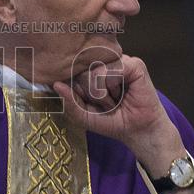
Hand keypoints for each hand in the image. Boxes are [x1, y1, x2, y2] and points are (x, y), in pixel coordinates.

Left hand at [54, 54, 191, 193]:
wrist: (137, 131)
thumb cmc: (112, 122)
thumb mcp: (84, 116)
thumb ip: (69, 102)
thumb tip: (56, 85)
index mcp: (94, 70)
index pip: (74, 72)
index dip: (78, 91)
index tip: (91, 103)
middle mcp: (106, 63)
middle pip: (82, 71)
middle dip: (91, 95)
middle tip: (107, 104)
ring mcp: (120, 61)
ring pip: (94, 71)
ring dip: (102, 94)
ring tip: (115, 99)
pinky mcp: (134, 64)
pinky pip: (109, 71)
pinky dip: (112, 87)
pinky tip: (122, 94)